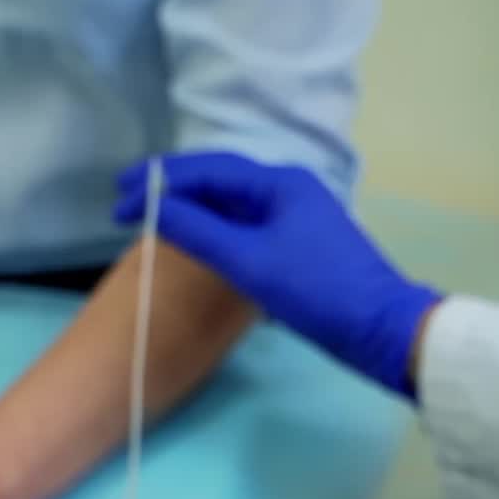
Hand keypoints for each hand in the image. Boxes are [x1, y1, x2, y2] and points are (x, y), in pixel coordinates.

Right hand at [115, 152, 441, 397]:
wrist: (380, 329)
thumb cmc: (317, 292)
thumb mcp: (250, 262)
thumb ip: (198, 231)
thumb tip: (153, 206)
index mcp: (279, 183)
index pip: (208, 170)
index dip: (160, 180)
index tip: (118, 197)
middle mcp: (287, 191)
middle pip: (218, 182)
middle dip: (170, 191)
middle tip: (124, 204)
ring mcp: (294, 219)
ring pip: (230, 206)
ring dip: (190, 212)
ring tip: (149, 223)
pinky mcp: (297, 248)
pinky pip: (244, 229)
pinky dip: (212, 233)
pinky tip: (193, 248)